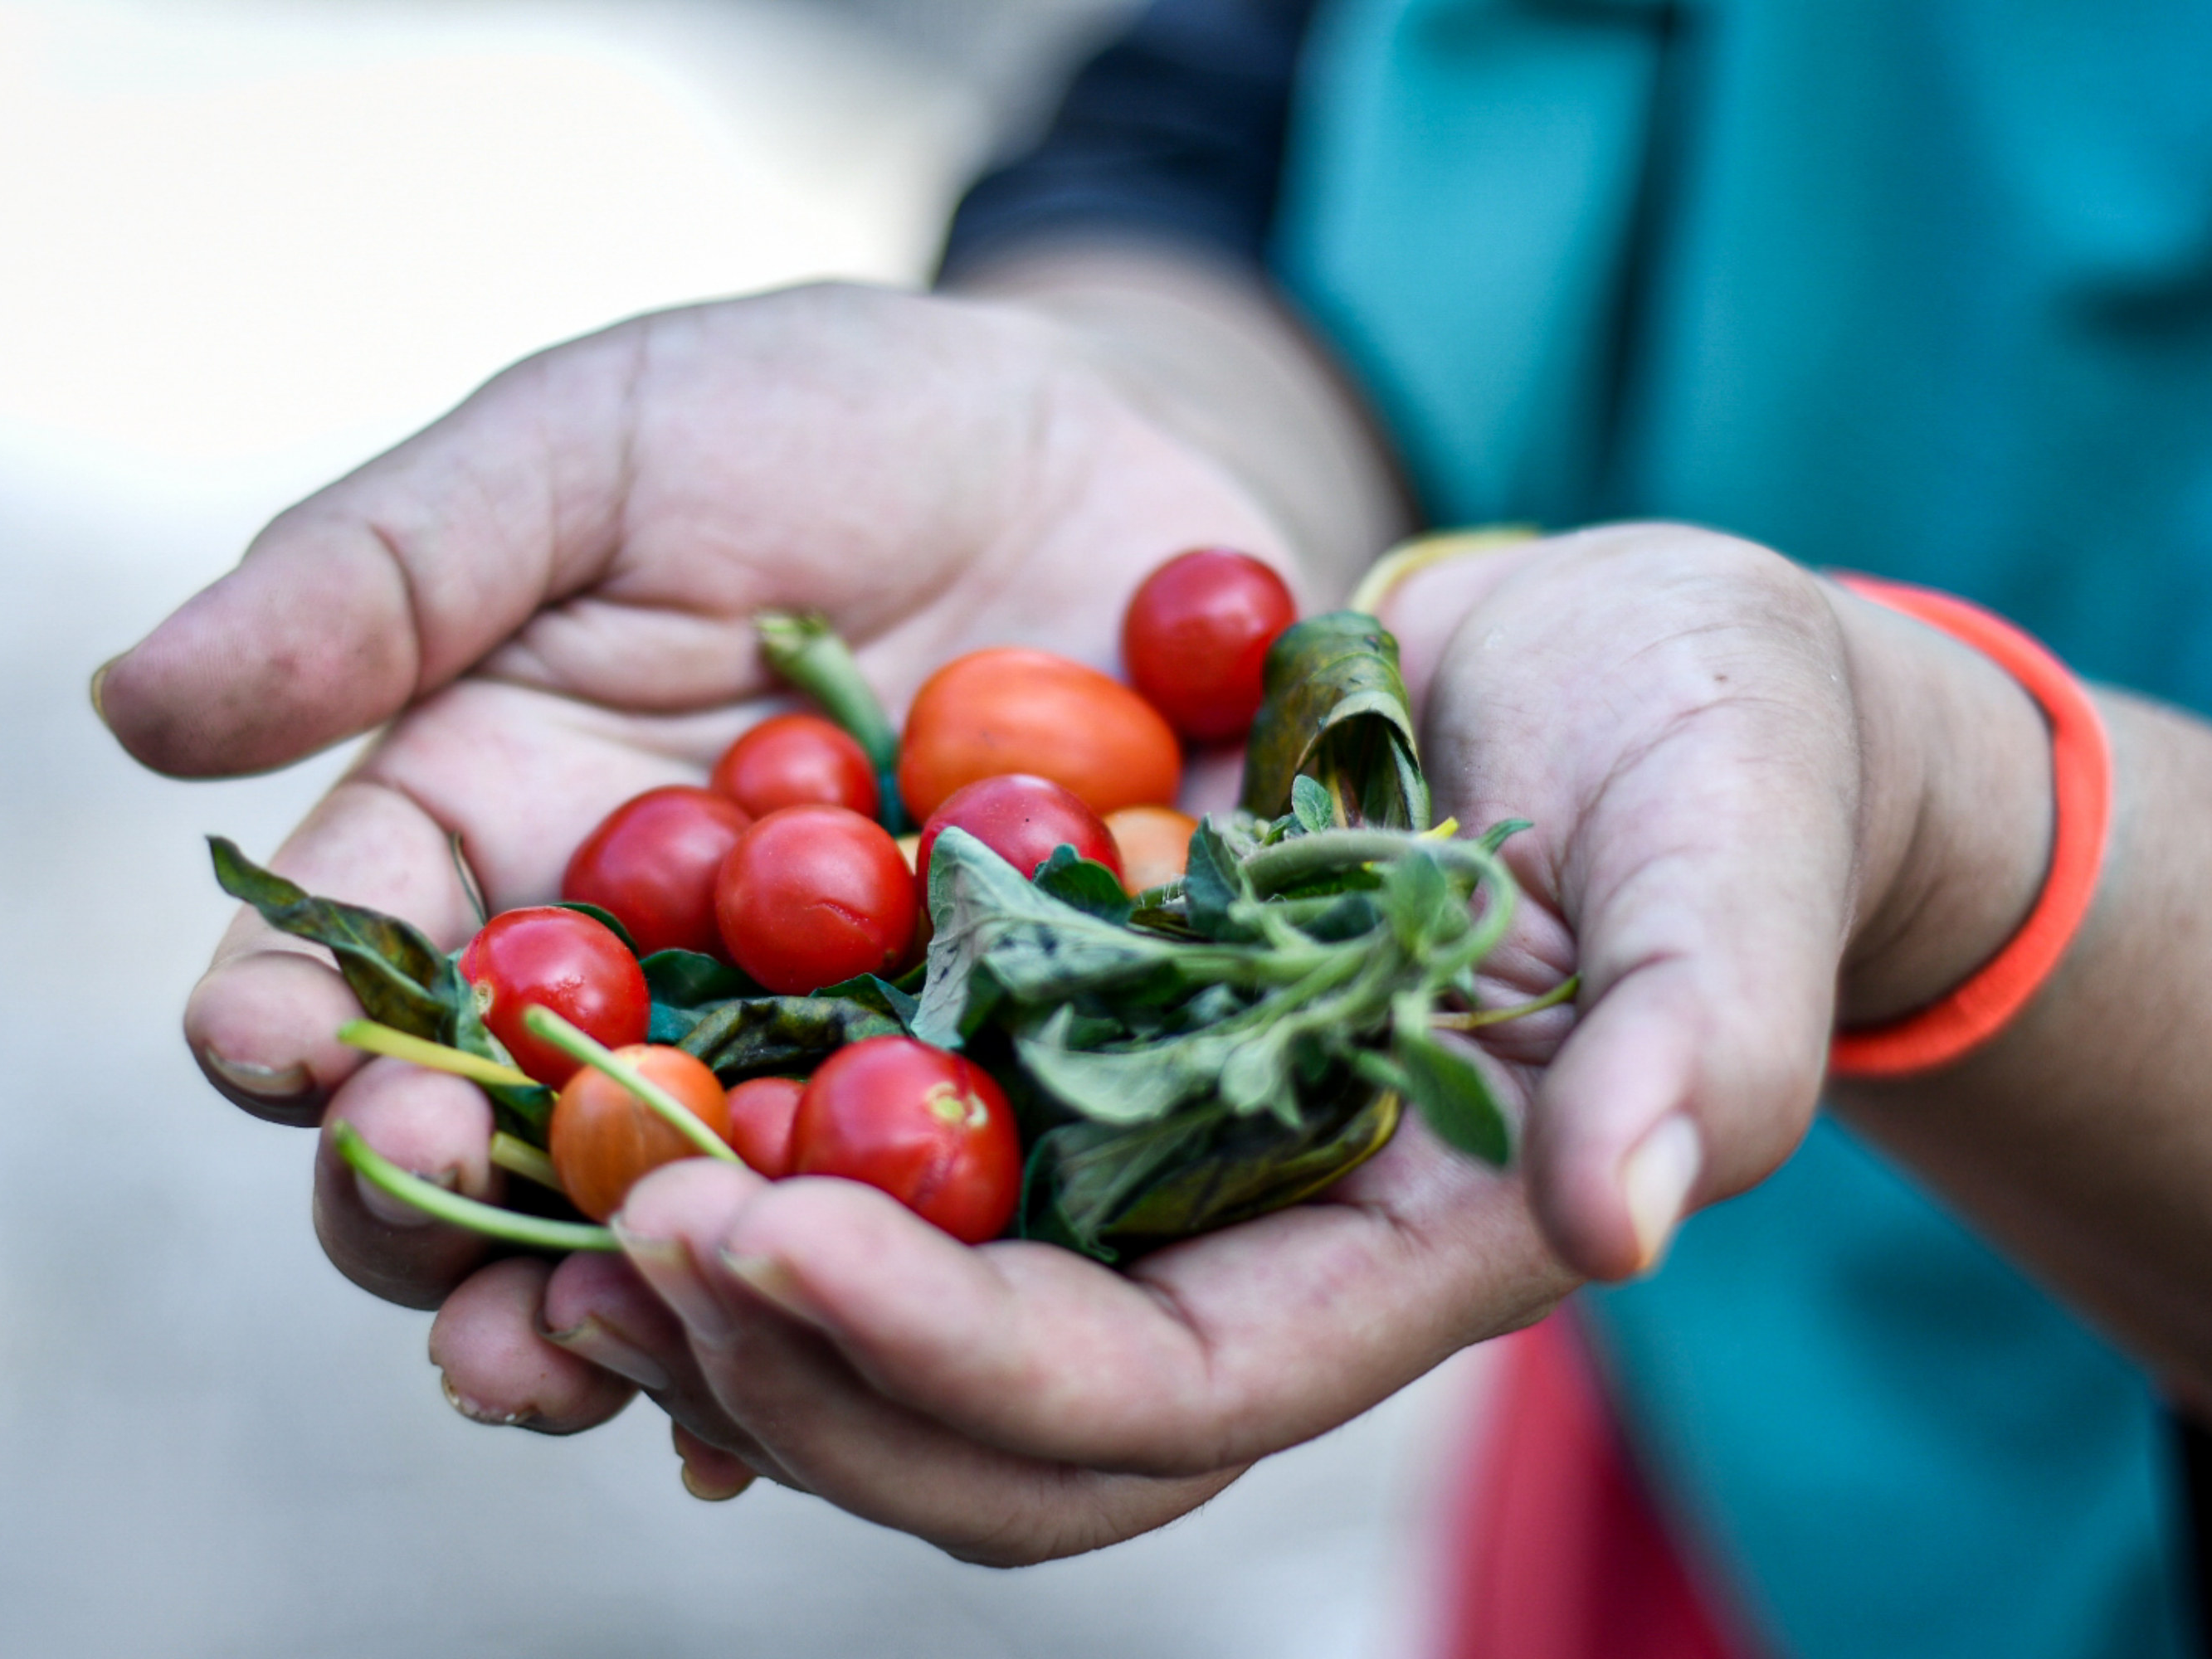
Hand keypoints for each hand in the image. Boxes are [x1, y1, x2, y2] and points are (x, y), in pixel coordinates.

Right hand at [98, 278, 1292, 1401]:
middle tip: (457, 1257)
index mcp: (486, 846)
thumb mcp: (588, 454)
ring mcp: (793, 1061)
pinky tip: (866, 1358)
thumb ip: (384, 572)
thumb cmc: (806, 424)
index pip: (341, 973)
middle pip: (481, 1156)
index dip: (289, 1030)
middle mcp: (615, 992)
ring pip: (680, 1232)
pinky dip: (873, 1303)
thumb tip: (130, 704)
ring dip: (636, 1315)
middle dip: (444, 1224)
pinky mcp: (972, 1088)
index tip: (286, 1053)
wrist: (1083, 451)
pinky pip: (907, 1229)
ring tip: (618, 1369)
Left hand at [431, 524, 1933, 1560]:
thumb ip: (1695, 1035)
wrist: (1614, 657)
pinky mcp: (1050, 1044)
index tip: (769, 1242)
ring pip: (891, 1319)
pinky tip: (597, 1071)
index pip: (1155, 1397)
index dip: (959, 1356)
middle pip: (982, 1424)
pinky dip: (731, 1140)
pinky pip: (865, 1147)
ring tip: (543, 1191)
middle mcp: (1232, 1252)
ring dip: (713, 1293)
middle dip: (790, 1361)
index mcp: (1386, 1259)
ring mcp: (1126, 1162)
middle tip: (605, 1237)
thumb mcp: (1725, 849)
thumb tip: (1629, 1223)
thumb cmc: (1712, 745)